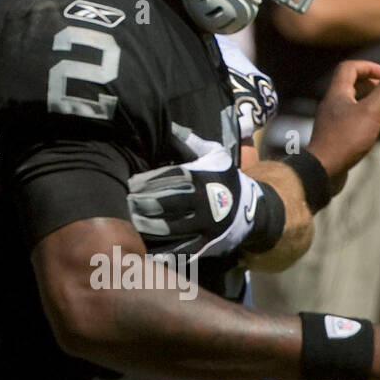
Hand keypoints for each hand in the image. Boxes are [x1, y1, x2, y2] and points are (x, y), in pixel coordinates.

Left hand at [128, 139, 268, 259]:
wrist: (253, 210)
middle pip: (167, 204)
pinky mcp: (207, 245)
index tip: (130, 185)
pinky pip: (182, 251)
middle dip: (143, 205)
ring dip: (149, 228)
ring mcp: (206, 226)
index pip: (169, 179)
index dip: (147, 182)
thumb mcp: (215, 154)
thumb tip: (169, 127)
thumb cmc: (226, 178)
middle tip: (126, 205)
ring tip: (132, 225)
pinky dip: (164, 252)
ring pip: (172, 230)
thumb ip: (190, 142)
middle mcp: (204, 202)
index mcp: (202, 178)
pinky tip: (147, 251)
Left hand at [306, 60, 379, 188]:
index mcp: (337, 93)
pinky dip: (362, 116)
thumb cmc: (346, 139)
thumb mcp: (371, 111)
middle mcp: (331, 104)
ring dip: (367, 100)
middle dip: (370, 82)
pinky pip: (348, 119)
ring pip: (349, 102)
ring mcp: (330, 121)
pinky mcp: (332, 136)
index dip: (369, 67)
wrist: (322, 170)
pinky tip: (371, 128)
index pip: (350, 68)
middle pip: (349, 84)